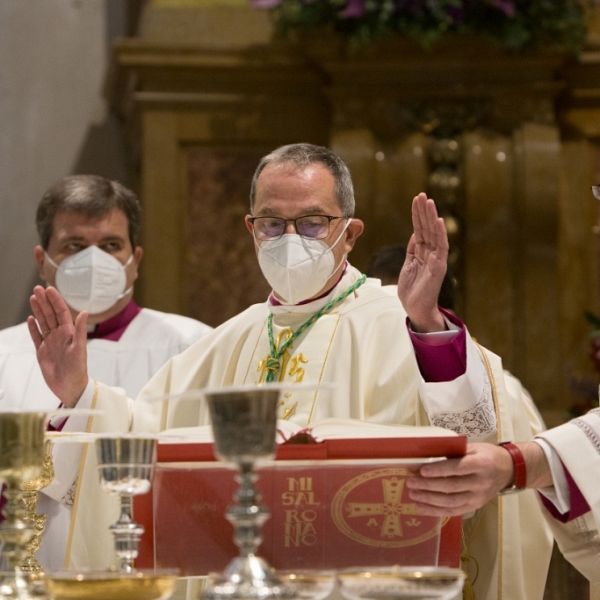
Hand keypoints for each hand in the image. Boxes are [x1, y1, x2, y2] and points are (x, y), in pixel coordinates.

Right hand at [27, 286, 88, 406]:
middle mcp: (60, 336)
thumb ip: (81, 330)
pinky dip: (33, 328)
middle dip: (44, 301)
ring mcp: (50, 343)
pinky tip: (30, 319)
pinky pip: (36, 337)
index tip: (49, 289)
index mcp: (69, 333)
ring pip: (43, 323)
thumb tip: (84, 312)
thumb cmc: (78, 369)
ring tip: (33, 298)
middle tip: (37, 288)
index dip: (55, 300)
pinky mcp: (42, 352)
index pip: (61, 312)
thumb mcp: (80, 349)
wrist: (70, 387)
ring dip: (38, 310)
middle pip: (50, 314)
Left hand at [398, 193, 447, 331]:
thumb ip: (413, 250)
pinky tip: (438, 222)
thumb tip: (415, 234)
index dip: (418, 215)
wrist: (415, 309)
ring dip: (431, 218)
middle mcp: (431, 253)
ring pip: (434, 234)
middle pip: (427, 228)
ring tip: (429, 202)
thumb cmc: (412, 290)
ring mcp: (436, 259)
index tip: (416, 199)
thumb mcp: (408, 265)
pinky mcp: (439, 268)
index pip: (420, 229)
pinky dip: (440, 234)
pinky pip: (441, 248)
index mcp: (422, 252)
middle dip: (424, 211)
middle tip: (422, 195)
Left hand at [405, 443, 513, 515]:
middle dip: (429, 486)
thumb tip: (427, 455)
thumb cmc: (486, 455)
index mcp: (481, 464)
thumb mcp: (472, 448)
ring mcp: (478, 498)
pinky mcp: (474, 506)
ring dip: (429, 500)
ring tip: (413, 495)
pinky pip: (453, 511)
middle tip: (411, 482)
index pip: (458, 468)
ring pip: (451, 502)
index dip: (439, 470)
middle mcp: (481, 483)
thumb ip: (454, 452)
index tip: (422, 470)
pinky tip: (421, 507)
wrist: (507, 470)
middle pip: (452, 487)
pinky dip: (435, 510)